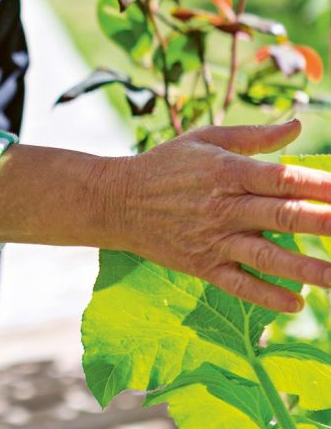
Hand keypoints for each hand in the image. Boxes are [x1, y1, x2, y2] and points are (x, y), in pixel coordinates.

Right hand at [117, 119, 330, 311]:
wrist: (117, 200)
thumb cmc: (166, 165)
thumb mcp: (206, 139)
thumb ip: (254, 136)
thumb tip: (298, 125)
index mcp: (227, 171)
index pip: (283, 178)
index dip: (321, 185)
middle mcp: (224, 207)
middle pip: (284, 216)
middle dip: (325, 223)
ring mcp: (214, 239)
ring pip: (269, 257)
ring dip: (309, 269)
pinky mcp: (202, 266)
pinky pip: (240, 285)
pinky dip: (268, 297)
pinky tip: (297, 303)